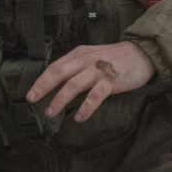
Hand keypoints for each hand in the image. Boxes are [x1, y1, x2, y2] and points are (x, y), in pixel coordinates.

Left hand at [25, 41, 155, 122]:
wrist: (141, 54)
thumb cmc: (113, 59)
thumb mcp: (90, 59)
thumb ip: (75, 69)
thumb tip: (56, 86)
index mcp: (78, 54)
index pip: (54, 67)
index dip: (41, 81)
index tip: (29, 94)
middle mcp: (85, 60)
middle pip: (59, 72)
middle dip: (43, 87)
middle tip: (32, 100)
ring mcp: (98, 70)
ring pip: (74, 84)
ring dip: (60, 99)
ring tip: (50, 112)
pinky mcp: (111, 81)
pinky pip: (95, 96)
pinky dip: (86, 107)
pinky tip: (78, 118)